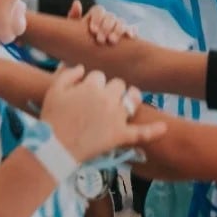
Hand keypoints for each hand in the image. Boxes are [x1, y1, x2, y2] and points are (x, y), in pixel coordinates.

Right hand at [41, 66, 164, 162]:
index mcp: (92, 86)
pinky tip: (164, 128)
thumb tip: (82, 68)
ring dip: (132, 97)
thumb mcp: (54, 90)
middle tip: (101, 101)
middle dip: (111, 89)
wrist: (54, 148)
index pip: (99, 76)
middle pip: (118, 84)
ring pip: (132, 99)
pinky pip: (141, 132)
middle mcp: (107, 99)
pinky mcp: (121, 136)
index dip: (92, 84)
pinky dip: (154, 130)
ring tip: (130, 99)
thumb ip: (67, 73)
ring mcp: (116, 117)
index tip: (84, 93)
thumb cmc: (52, 118)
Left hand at [69, 2, 135, 44]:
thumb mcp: (73, 34)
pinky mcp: (126, 37)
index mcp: (95, 16)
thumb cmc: (79, 46)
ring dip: (117, 30)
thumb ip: (74, 17)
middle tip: (100, 40)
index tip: (93, 31)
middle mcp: (108, 20)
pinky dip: (131, 30)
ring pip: (121, 22)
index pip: (99, 10)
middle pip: (110, 16)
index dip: (97, 18)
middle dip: (106, 27)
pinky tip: (129, 36)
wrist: (87, 65)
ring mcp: (118, 27)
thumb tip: (77, 2)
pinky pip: (131, 29)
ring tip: (111, 41)